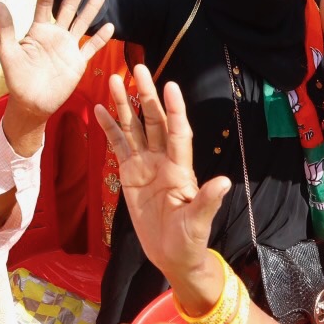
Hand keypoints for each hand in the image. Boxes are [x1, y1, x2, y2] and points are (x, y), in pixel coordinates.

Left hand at [0, 0, 112, 130]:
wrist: (31, 104)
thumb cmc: (16, 78)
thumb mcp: (8, 52)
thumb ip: (6, 28)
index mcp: (38, 31)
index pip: (44, 4)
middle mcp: (55, 35)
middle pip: (68, 8)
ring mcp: (68, 48)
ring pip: (82, 23)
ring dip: (91, 9)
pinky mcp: (78, 62)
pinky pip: (91, 47)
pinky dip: (100, 37)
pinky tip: (110, 25)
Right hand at [97, 64, 234, 300]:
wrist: (172, 255)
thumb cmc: (190, 240)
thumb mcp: (199, 222)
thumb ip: (208, 201)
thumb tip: (223, 182)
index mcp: (181, 168)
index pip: (177, 132)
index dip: (175, 109)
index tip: (170, 86)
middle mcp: (163, 160)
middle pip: (153, 121)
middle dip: (146, 95)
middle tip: (138, 68)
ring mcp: (145, 165)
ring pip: (134, 128)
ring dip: (124, 105)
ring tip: (114, 80)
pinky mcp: (129, 174)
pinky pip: (118, 146)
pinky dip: (109, 128)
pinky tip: (100, 110)